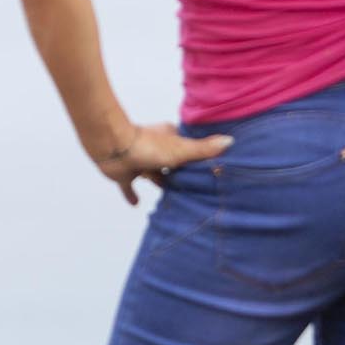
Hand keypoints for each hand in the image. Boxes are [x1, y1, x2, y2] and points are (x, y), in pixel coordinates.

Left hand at [94, 122, 232, 205]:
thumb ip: (203, 149)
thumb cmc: (149, 146)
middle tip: (190, 186)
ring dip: (159, 181)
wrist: (113, 147)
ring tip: (171, 196)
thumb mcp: (181, 149)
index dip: (194, 158)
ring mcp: (139, 161)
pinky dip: (131, 194)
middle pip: (170, 162)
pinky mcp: (124, 173)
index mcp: (169, 139)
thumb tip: (230, 141)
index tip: (205, 169)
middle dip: (178, 172)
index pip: (186, 148)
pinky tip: (137, 204)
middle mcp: (155, 149)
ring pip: (152, 173)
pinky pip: (128, 186)